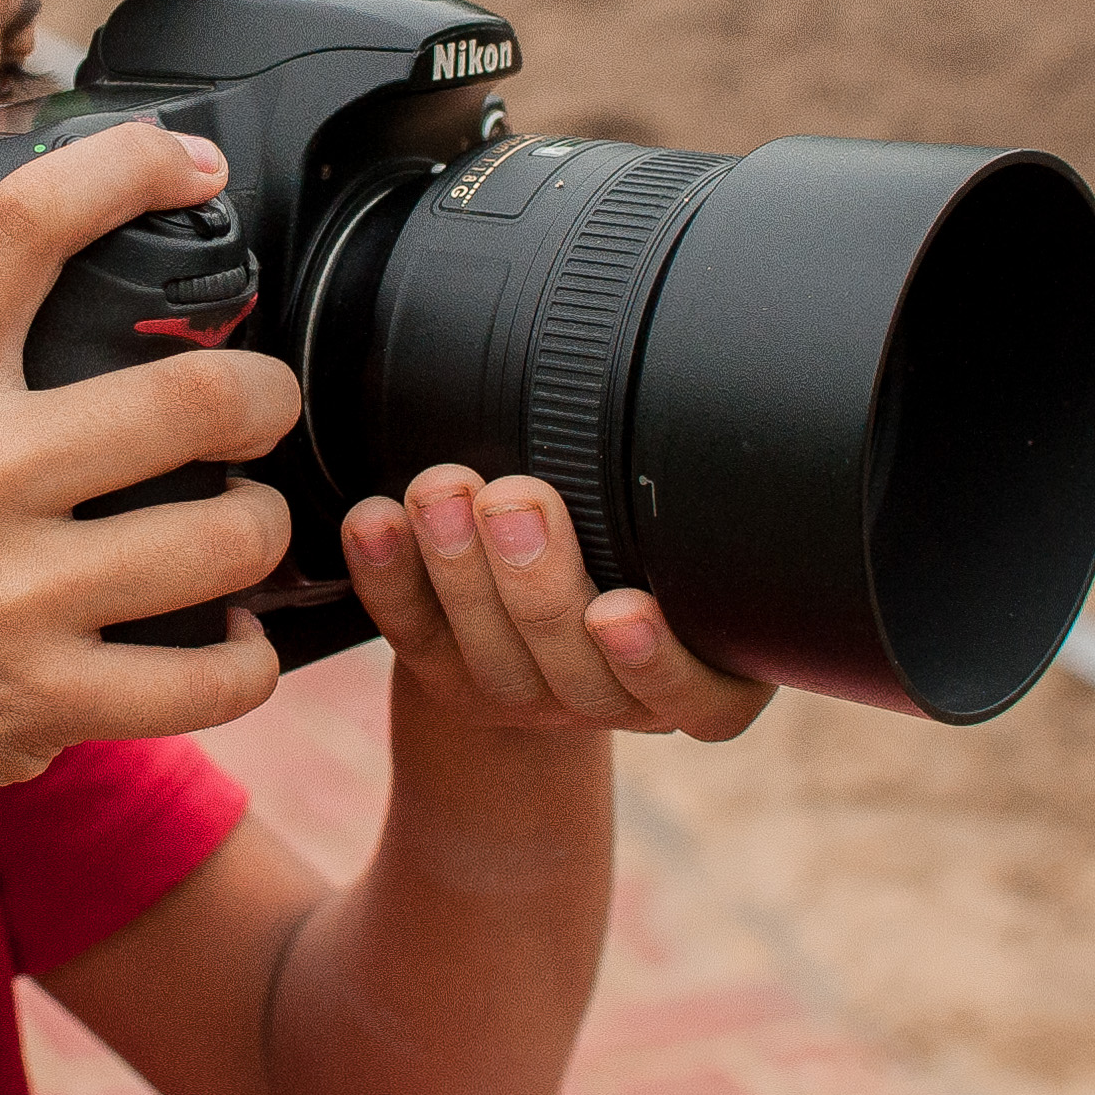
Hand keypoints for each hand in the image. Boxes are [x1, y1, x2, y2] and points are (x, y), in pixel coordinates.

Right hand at [0, 124, 304, 880]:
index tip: (184, 161)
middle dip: (264, 391)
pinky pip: (212, 678)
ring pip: (229, 537)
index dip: (127, 167)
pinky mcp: (48, 701)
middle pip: (196, 396)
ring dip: (262, 525)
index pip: (23, 231)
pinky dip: (243, 661)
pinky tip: (229, 641)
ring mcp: (14, 599)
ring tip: (242, 522)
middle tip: (259, 402)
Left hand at [342, 466, 774, 741]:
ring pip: (489, 658)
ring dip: (457, 568)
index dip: (653, 661)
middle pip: (574, 669)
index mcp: (702, 682)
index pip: (695, 699)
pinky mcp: (444, 675)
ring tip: (442, 490)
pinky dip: (388, 576)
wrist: (553, 620)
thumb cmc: (651, 550)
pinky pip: (413, 634)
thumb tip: (722, 394)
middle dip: (537, 578)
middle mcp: (613, 700)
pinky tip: (372, 521)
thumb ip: (691, 507)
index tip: (619, 610)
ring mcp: (525, 698)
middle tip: (515, 500)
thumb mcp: (691, 542)